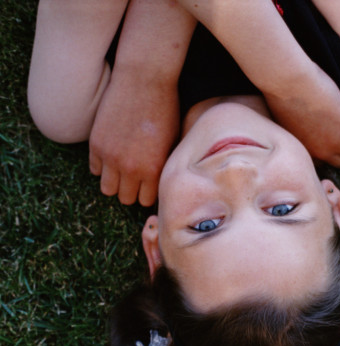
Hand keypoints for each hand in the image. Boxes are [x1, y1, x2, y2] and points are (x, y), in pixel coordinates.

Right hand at [89, 65, 179, 205]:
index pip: (146, 200)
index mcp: (153, 170)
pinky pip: (94, 169)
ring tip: (122, 169)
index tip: (149, 183)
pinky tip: (111, 154)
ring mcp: (110, 156)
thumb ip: (163, 167)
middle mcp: (130, 168)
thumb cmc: (165, 108)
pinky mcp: (96, 143)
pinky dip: (102, 166)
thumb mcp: (173, 143)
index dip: (148, 192)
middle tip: (135, 176)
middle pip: (125, 198)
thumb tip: (157, 186)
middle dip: (131, 190)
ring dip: (115, 182)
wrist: (144, 78)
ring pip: (107, 190)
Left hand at [263, 62, 339, 167]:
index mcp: (305, 151)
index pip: (323, 162)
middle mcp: (321, 151)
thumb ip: (298, 131)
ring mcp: (336, 141)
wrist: (288, 83)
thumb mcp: (287, 121)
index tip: (332, 138)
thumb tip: (304, 127)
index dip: (329, 150)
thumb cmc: (282, 94)